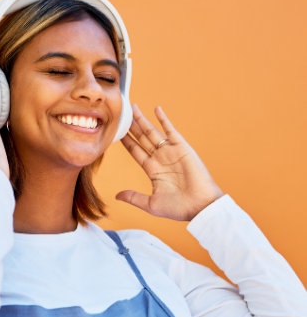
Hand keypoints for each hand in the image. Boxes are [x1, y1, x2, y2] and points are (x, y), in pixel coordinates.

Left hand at [116, 104, 223, 220]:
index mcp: (152, 170)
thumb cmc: (178, 208)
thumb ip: (133, 197)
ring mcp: (171, 152)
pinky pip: (171, 130)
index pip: (135, 151)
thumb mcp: (150, 204)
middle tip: (122, 114)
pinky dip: (164, 119)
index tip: (116, 131)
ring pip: (153, 132)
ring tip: (133, 108)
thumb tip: (116, 196)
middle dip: (132, 127)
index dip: (126, 141)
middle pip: (142, 138)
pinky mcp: (182, 148)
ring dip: (143, 120)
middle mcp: (160, 158)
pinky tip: (156, 109)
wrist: (200, 206)